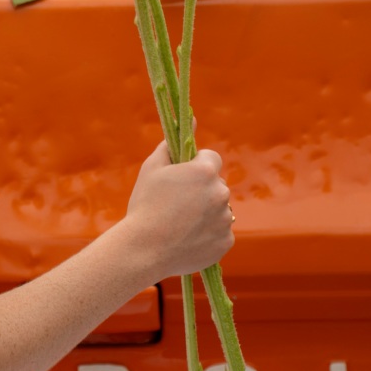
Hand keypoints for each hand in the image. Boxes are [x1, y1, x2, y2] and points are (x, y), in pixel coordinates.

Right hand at [123, 142, 234, 280]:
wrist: (144, 250)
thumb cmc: (145, 204)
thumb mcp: (152, 168)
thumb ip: (172, 144)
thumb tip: (192, 120)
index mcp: (205, 171)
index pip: (212, 158)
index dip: (196, 166)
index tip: (182, 177)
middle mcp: (221, 193)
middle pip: (216, 184)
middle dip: (202, 190)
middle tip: (177, 203)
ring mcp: (225, 219)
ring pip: (219, 209)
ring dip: (206, 212)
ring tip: (180, 223)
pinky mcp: (225, 242)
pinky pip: (220, 232)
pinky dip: (208, 234)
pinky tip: (188, 238)